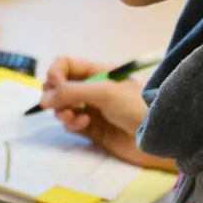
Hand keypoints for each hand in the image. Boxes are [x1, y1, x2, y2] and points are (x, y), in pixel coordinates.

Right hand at [41, 56, 174, 171]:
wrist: (158, 137)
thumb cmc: (135, 106)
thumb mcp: (104, 92)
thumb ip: (72, 92)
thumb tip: (43, 100)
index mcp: (98, 72)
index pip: (66, 65)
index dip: (55, 73)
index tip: (55, 84)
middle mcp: (92, 89)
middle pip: (59, 87)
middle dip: (55, 94)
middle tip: (58, 104)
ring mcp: (91, 109)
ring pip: (62, 107)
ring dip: (62, 111)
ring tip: (72, 117)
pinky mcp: (92, 129)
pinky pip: (71, 124)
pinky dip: (72, 124)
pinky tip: (82, 125)